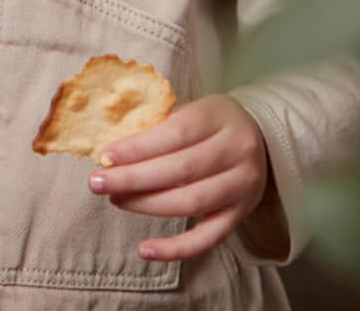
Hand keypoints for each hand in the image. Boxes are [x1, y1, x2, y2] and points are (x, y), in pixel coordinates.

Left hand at [87, 94, 268, 262]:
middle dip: (134, 178)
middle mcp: (235, 152)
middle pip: (180, 170)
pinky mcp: (240, 215)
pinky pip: (208, 237)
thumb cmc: (210, 120)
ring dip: (147, 205)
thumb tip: (112, 150)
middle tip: (97, 182)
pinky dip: (176, 248)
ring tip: (115, 200)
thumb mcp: (191, 109)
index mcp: (218, 118)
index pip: (175, 134)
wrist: (262, 137)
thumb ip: (159, 125)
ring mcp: (242, 187)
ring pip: (191, 202)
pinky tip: (145, 250)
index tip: (105, 156)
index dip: (138, 147)